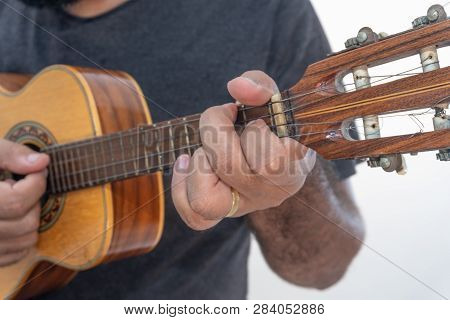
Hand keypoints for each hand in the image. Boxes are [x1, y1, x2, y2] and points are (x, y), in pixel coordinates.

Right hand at [0, 139, 48, 265]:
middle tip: (19, 185)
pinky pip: (16, 254)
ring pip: (26, 240)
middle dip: (33, 200)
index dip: (36, 182)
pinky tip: (8, 217)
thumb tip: (41, 162)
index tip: (36, 171)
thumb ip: (9, 154)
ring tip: (11, 200)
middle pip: (25, 222)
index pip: (17, 202)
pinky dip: (21, 236)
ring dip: (29, 218)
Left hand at [171, 71, 315, 229]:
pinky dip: (181, 188)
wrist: (279, 156)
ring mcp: (245, 206)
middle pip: (229, 169)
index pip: (270, 161)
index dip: (254, 131)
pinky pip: (195, 216)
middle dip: (216, 132)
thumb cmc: (274, 126)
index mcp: (292, 169)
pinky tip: (185, 162)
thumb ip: (259, 85)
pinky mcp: (223, 212)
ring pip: (206, 200)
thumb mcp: (274, 100)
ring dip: (200, 162)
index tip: (254, 117)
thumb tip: (236, 86)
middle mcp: (270, 194)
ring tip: (210, 148)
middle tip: (224, 120)